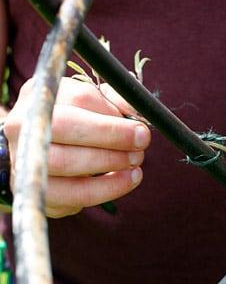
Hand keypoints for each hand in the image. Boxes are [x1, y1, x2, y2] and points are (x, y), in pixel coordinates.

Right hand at [5, 77, 150, 217]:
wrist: (38, 151)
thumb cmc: (76, 123)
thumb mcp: (95, 104)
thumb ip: (117, 101)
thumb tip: (139, 111)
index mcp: (44, 94)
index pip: (79, 98)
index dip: (113, 116)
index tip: (140, 130)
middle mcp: (23, 122)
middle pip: (64, 127)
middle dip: (111, 138)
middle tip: (140, 147)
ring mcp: (22, 156)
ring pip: (64, 162)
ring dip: (109, 164)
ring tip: (135, 164)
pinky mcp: (31, 189)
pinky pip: (69, 194)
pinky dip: (104, 190)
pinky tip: (125, 180)